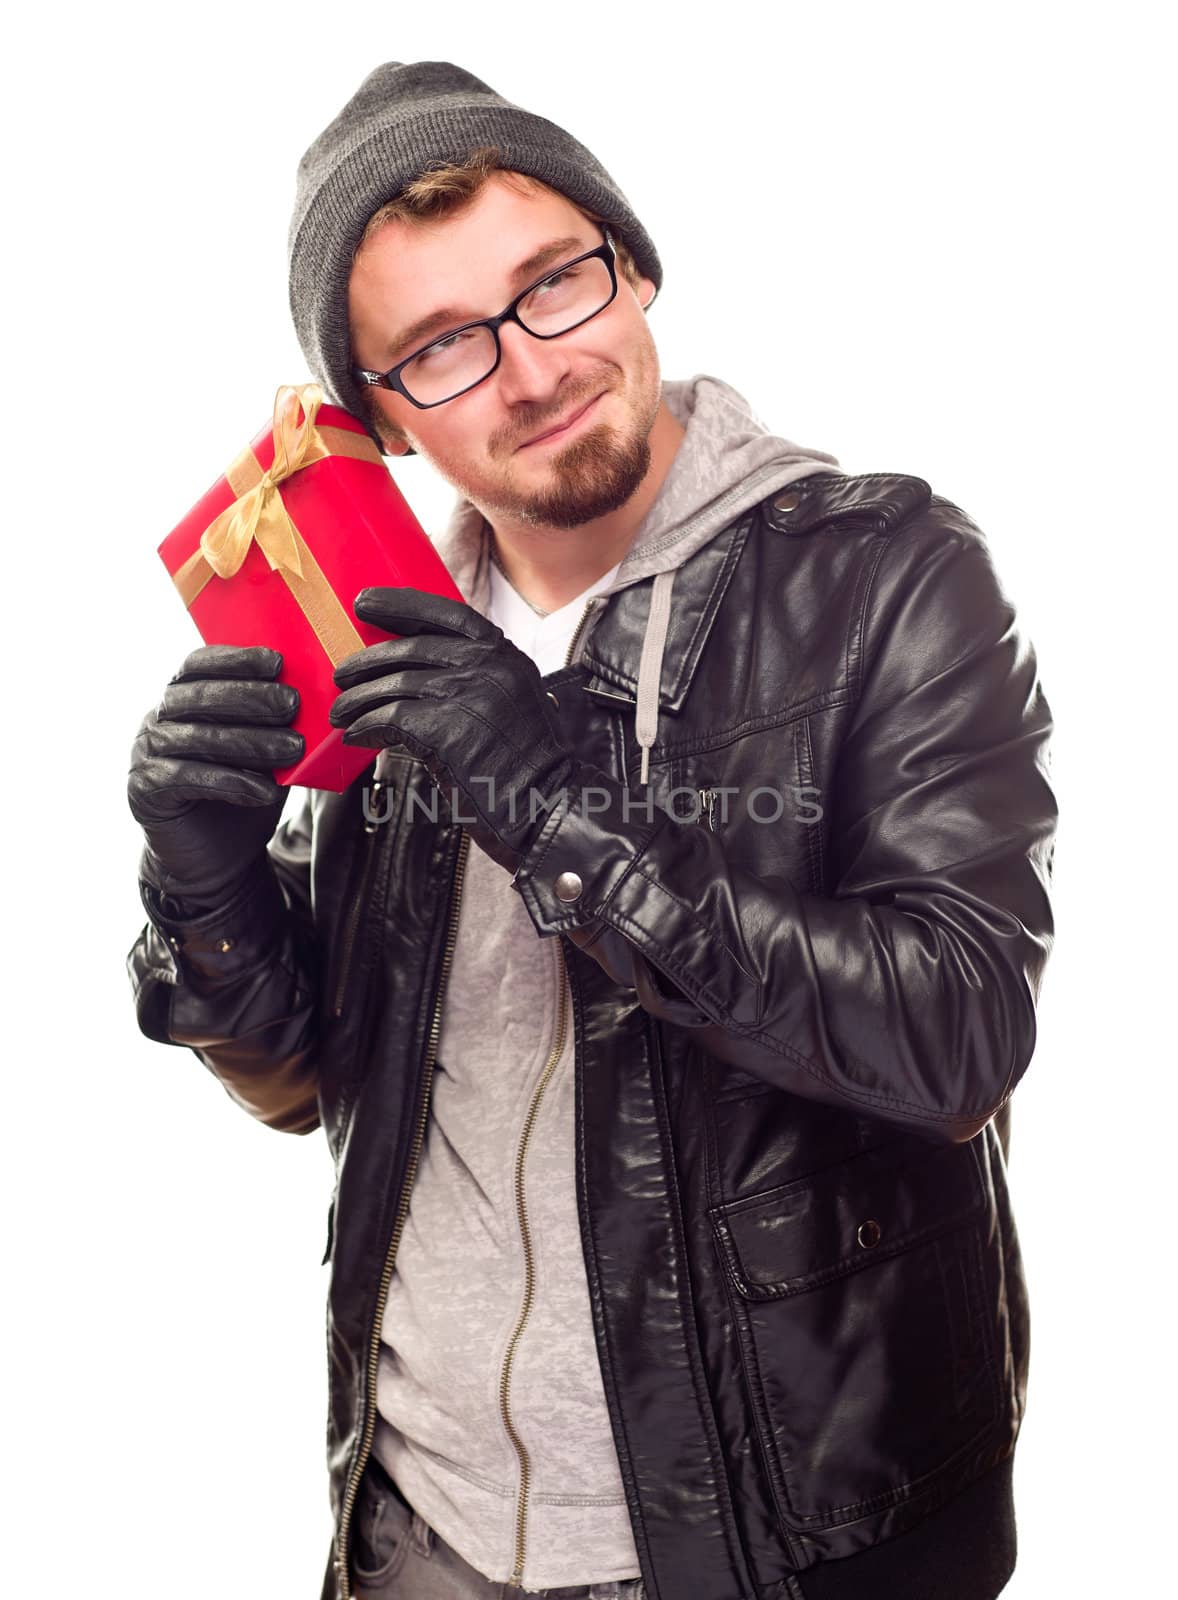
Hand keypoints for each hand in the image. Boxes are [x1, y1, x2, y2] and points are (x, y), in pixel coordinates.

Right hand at [128, 645, 302, 902]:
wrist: (218, 856)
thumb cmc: (244, 791)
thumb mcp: (267, 750)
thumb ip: (279, 724)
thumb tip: (320, 698)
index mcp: (183, 697)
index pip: (200, 664)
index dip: (236, 659)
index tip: (277, 662)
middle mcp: (158, 718)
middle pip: (198, 697)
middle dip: (249, 697)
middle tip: (292, 704)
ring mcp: (146, 752)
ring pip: (195, 737)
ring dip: (248, 742)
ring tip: (293, 749)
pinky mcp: (144, 789)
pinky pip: (183, 778)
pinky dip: (228, 781)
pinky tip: (263, 789)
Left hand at [329, 588, 573, 873]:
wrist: (546, 804)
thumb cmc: (526, 763)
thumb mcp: (513, 698)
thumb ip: (478, 676)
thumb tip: (417, 670)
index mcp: (503, 654)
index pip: (444, 613)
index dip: (399, 605)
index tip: (365, 603)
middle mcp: (486, 666)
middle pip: (410, 649)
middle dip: (367, 661)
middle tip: (342, 674)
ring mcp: (465, 694)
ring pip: (394, 685)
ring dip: (359, 700)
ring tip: (341, 712)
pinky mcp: (445, 729)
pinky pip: (389, 720)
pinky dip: (366, 727)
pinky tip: (355, 736)